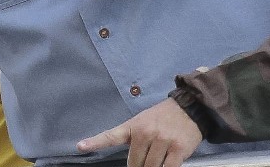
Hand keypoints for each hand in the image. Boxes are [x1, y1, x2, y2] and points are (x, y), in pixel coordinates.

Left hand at [76, 99, 201, 166]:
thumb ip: (132, 137)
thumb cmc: (162, 117)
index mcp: (133, 126)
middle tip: (143, 163)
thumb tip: (131, 162)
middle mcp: (145, 133)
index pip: (110, 136)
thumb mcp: (142, 121)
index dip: (94, 143)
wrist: (189, 107)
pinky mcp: (178, 150)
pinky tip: (166, 165)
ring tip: (157, 160)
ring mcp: (162, 141)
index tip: (80, 147)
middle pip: (135, 163)